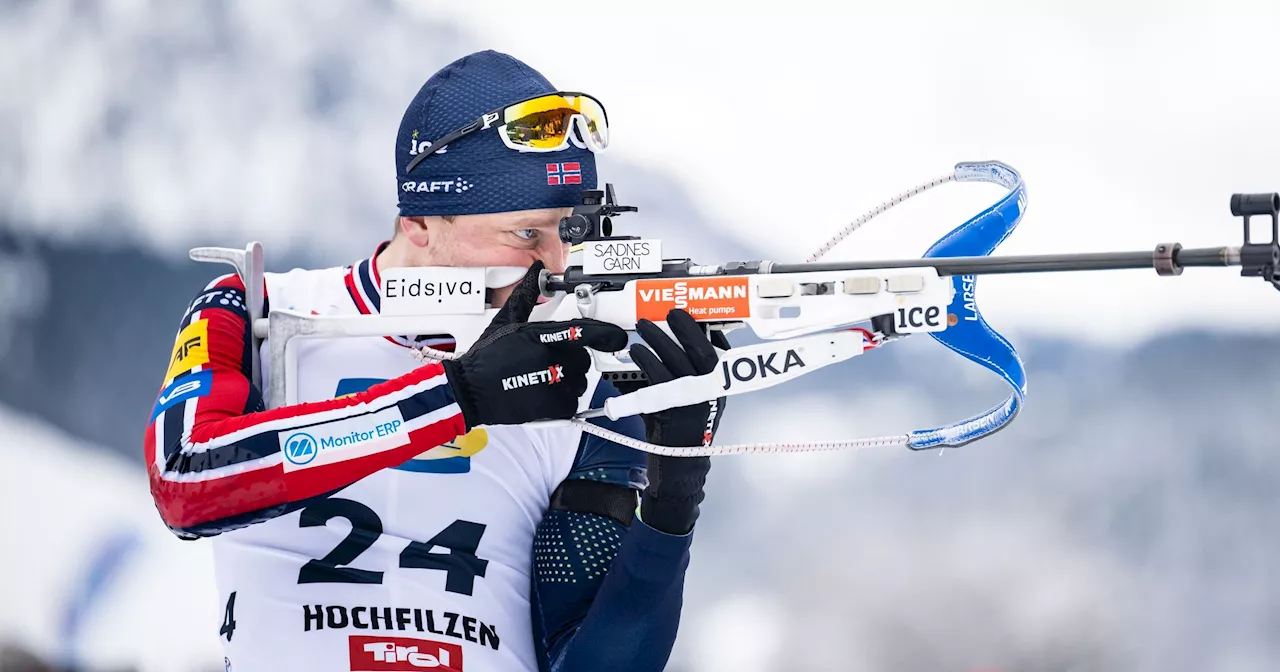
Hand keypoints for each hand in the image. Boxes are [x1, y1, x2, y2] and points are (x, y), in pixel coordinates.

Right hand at [443, 261, 627, 428]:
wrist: (470, 389)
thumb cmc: (486, 358)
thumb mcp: (506, 321)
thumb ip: (526, 296)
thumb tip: (535, 272)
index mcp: (542, 334)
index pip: (583, 331)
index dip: (606, 334)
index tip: (618, 338)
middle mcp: (549, 357)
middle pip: (583, 359)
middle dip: (572, 362)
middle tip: (552, 365)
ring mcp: (551, 382)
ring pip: (579, 382)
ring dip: (569, 383)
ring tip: (545, 381)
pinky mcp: (549, 406)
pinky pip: (572, 403)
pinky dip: (563, 403)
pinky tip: (545, 397)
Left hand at [615, 309, 728, 534]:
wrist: (680, 468)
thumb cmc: (685, 430)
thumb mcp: (698, 400)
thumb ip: (695, 374)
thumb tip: (683, 342)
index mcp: (721, 388)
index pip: (719, 352)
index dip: (707, 331)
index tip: (692, 315)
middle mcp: (711, 393)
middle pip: (700, 353)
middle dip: (685, 329)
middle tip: (667, 312)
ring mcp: (692, 402)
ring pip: (676, 363)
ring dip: (659, 340)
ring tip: (644, 326)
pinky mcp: (672, 411)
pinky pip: (657, 380)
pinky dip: (646, 362)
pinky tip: (637, 352)